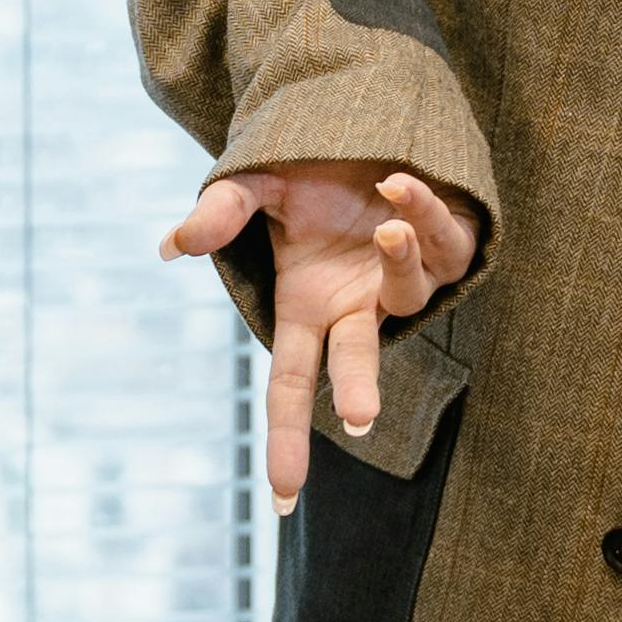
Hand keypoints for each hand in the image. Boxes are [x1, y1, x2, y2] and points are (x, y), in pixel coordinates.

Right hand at [162, 160, 479, 504]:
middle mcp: (357, 305)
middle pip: (356, 359)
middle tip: (361, 417)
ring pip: (410, 293)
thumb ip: (221, 213)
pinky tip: (399, 184)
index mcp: (308, 307)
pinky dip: (422, 216)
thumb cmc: (309, 167)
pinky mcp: (449, 247)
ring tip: (385, 226)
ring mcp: (405, 280)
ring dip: (399, 259)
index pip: (292, 385)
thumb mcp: (257, 184)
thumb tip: (172, 245)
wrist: (370, 123)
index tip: (284, 498)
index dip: (287, 440)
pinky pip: (444, 246)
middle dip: (358, 386)